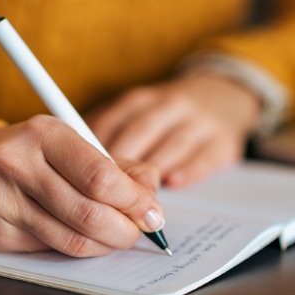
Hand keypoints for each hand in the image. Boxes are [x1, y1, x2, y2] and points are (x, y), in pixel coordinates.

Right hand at [0, 115, 164, 256]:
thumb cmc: (30, 154)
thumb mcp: (71, 144)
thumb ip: (117, 165)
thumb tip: (151, 193)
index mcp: (44, 134)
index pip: (100, 176)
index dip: (134, 201)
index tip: (152, 212)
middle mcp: (18, 164)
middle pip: (89, 212)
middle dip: (125, 229)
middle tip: (139, 231)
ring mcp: (2, 201)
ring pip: (72, 239)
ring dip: (106, 244)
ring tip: (117, 236)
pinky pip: (51, 250)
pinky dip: (79, 248)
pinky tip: (85, 237)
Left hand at [86, 72, 261, 186]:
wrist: (223, 96)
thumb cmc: (166, 116)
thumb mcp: (137, 114)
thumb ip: (108, 135)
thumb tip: (71, 165)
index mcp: (140, 100)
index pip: (112, 122)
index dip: (95, 150)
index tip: (81, 174)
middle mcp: (170, 105)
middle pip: (140, 133)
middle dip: (122, 165)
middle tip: (105, 194)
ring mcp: (200, 122)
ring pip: (171, 145)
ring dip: (152, 171)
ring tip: (135, 197)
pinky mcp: (224, 141)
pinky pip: (205, 156)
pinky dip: (188, 170)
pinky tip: (173, 183)